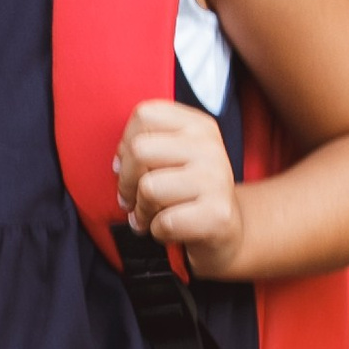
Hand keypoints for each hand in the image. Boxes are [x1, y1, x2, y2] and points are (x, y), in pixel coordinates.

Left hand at [115, 100, 245, 272]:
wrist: (228, 229)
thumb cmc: (189, 193)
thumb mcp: (174, 157)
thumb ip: (147, 146)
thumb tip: (119, 162)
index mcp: (198, 125)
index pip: (144, 116)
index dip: (126, 145)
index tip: (131, 168)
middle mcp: (210, 146)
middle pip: (139, 150)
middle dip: (126, 182)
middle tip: (131, 200)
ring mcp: (216, 179)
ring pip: (149, 187)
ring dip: (141, 211)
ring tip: (148, 217)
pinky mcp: (217, 213)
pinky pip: (165, 222)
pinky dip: (157, 232)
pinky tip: (168, 230)